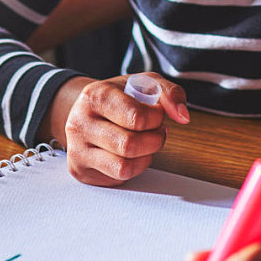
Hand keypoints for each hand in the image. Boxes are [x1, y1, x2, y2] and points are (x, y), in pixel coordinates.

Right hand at [59, 73, 189, 186]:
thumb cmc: (120, 97)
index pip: (135, 117)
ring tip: (147, 143)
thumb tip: (183, 116)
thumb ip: (170, 93)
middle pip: (129, 145)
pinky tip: (134, 155)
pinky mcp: (80, 169)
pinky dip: (135, 168)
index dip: (156, 119)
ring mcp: (77, 148)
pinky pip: (117, 177)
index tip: (158, 114)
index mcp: (96, 95)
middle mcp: (80, 122)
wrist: (88, 111)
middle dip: (155, 140)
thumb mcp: (145, 83)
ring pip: (123, 166)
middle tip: (158, 132)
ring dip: (146, 156)